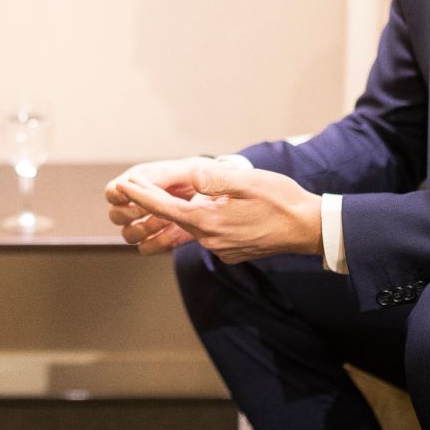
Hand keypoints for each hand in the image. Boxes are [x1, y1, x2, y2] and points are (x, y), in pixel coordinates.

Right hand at [104, 156, 221, 254]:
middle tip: (154, 208)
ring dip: (145, 229)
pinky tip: (175, 232)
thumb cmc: (206, 173)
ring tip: (166, 221)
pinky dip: (158, 242)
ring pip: (129, 235)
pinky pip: (148, 248)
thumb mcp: (189, 167)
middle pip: (115, 215)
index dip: (118, 195)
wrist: (227, 193)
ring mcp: (148, 221)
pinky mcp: (162, 237)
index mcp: (140, 180)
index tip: (133, 195)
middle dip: (133, 214)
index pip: (112, 191)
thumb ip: (166, 175)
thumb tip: (143, 181)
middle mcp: (139, 201)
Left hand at [112, 163, 321, 263]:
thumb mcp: (248, 182)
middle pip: (174, 218)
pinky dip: (202, 221)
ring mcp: (220, 249)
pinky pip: (208, 234)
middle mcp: (210, 239)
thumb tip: (192, 177)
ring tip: (165, 197)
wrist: (308, 229)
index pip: (165, 208)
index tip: (121, 186)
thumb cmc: (281, 201)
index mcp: (209, 221)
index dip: (141, 196)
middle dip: (153, 203)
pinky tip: (209, 210)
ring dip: (180, 212)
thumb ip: (216, 179)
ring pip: (192, 226)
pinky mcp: (230, 252)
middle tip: (132, 186)